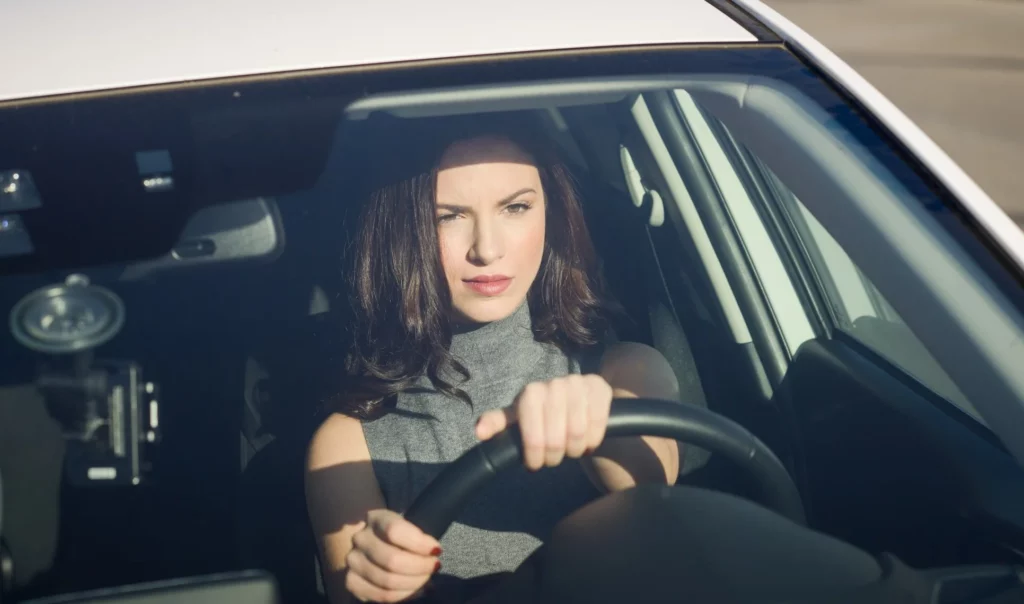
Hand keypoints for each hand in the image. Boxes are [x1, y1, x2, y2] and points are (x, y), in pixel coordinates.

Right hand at [344, 509, 441, 602]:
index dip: (419, 544)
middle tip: (435, 567)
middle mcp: (360, 538)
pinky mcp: (352, 581)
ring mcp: (353, 561)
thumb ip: (419, 538)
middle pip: (392, 560)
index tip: (436, 550)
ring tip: (427, 579)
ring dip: (415, 583)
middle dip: (420, 567)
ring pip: (388, 581)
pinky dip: (404, 595)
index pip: (395, 531)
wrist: (372, 544)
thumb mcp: (408, 526)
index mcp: (376, 518)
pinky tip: (416, 590)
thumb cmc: (399, 536)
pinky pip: (382, 595)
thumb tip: (434, 552)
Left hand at [475, 374, 613, 470]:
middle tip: (555, 458)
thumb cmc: (543, 414)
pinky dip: (593, 440)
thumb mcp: (519, 419)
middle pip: (557, 439)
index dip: (535, 456)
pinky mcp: (599, 387)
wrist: (577, 399)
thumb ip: (498, 423)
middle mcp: (555, 384)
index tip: (535, 464)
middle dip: (555, 456)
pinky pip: (598, 425)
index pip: (533, 437)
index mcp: (531, 393)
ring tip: (571, 450)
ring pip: (578, 434)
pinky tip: (587, 441)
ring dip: (575, 450)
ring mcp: (578, 384)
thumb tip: (479, 431)